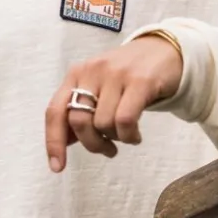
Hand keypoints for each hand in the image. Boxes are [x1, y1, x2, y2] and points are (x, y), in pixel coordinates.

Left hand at [45, 34, 182, 172]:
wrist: (164, 50)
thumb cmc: (127, 76)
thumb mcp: (99, 88)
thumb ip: (81, 112)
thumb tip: (64, 143)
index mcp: (76, 74)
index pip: (55, 111)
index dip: (53, 142)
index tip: (57, 167)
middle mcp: (92, 71)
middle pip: (79, 121)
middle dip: (92, 144)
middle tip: (107, 149)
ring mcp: (116, 74)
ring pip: (103, 124)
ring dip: (115, 139)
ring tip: (126, 135)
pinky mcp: (140, 81)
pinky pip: (125, 120)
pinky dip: (129, 136)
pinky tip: (135, 136)